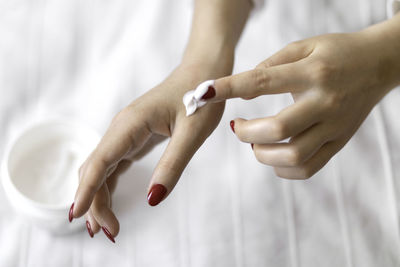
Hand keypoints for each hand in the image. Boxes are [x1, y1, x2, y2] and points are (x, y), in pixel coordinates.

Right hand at [69, 63, 228, 240]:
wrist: (203, 75)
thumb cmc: (201, 98)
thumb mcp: (191, 134)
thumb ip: (172, 165)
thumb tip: (152, 199)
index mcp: (131, 124)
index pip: (100, 161)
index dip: (86, 190)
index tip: (77, 215)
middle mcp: (122, 128)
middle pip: (95, 169)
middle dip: (95, 201)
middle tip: (108, 232)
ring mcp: (125, 133)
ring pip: (101, 169)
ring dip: (100, 197)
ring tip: (107, 226)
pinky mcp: (133, 138)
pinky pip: (113, 165)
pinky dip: (109, 186)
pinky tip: (110, 203)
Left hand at [208, 31, 398, 178]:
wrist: (379, 64)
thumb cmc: (336, 52)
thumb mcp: (304, 46)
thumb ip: (271, 64)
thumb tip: (242, 89)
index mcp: (312, 73)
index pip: (262, 82)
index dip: (228, 88)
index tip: (204, 92)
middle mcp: (324, 102)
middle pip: (277, 129)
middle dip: (246, 132)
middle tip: (237, 126)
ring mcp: (334, 126)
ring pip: (293, 155)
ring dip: (262, 154)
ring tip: (255, 142)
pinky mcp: (339, 142)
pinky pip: (308, 168)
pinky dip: (283, 168)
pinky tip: (274, 154)